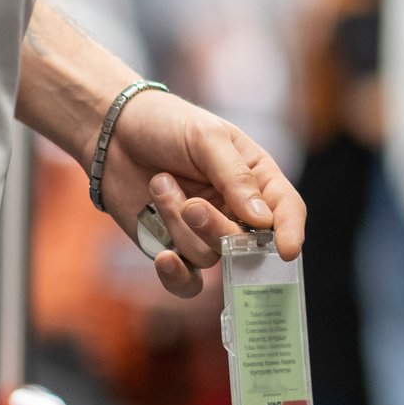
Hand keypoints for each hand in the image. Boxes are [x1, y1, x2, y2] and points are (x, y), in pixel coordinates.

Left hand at [93, 90, 306, 297]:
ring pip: (209, 255)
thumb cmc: (166, 123)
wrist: (113, 131)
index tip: (286, 250)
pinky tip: (163, 257)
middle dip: (217, 228)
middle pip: (246, 242)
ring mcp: (205, 232)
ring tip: (160, 185)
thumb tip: (263, 221)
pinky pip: (187, 282)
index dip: (291, 231)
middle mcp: (236, 209)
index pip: (286, 209)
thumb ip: (236, 177)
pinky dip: (176, 275)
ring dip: (178, 225)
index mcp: (257, 177)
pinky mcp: (174, 248)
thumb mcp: (206, 137)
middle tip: (190, 205)